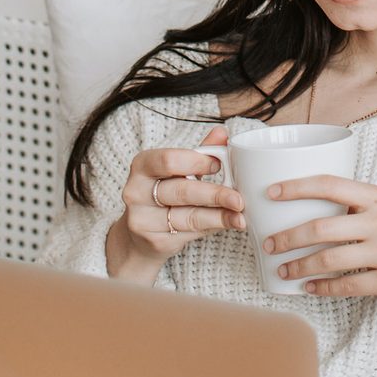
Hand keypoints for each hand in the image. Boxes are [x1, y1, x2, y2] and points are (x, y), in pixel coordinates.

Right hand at [116, 126, 244, 266]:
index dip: (196, 162)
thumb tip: (222, 134)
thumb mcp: (176, 171)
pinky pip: (190, 233)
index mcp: (142, 165)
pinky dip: (213, 227)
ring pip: (188, 216)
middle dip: (214, 194)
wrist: (139, 236)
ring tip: (240, 215)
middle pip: (181, 191)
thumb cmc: (162, 195)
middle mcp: (136, 192)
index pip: (168, 161)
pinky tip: (228, 224)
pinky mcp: (154, 242)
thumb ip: (199, 153)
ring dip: (219, 216)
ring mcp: (143, 219)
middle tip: (238, 198)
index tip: (219, 165)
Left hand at [261, 175, 376, 297]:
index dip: (295, 187)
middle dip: (287, 238)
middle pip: (319, 228)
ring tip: (282, 269)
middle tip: (267, 244)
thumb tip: (316, 211)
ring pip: (328, 260)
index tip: (270, 193)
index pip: (328, 184)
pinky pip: (348, 286)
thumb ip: (360, 206)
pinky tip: (309, 288)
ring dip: (299, 266)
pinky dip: (323, 288)